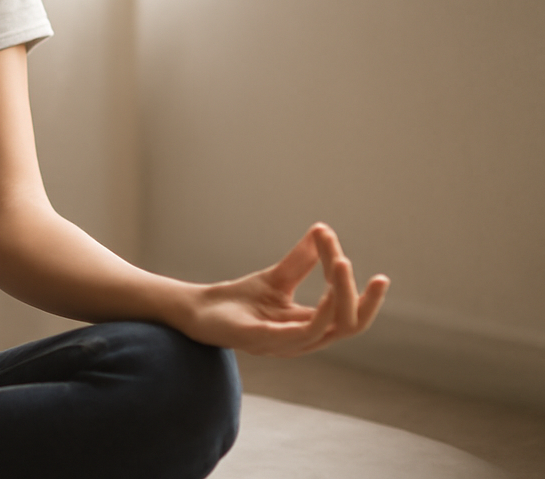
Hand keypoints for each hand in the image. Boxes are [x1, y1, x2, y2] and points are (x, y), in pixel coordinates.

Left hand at [182, 223, 388, 356]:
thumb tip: (323, 229)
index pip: (348, 314)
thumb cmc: (237, 301)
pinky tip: (328, 292)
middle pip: (350, 326)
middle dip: (365, 302)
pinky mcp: (263, 341)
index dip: (363, 295)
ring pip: (331, 329)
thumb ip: (302, 260)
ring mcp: (284, 343)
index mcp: (308, 325)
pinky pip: (303, 334)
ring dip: (342, 297)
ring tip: (342, 264)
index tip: (377, 273)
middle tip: (377, 278)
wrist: (196, 311)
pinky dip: (320, 314)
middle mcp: (302, 339)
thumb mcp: (277, 277)